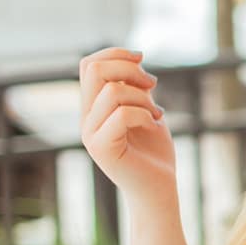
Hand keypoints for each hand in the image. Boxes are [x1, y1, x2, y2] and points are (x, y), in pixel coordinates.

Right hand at [79, 47, 176, 205]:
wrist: (159, 191)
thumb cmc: (155, 154)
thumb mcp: (147, 110)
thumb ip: (135, 88)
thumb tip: (134, 59)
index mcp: (93, 107)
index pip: (89, 64)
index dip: (116, 53)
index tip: (143, 60)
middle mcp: (86, 118)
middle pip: (94, 69)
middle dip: (129, 69)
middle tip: (152, 86)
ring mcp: (90, 133)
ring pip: (112, 91)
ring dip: (143, 97)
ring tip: (156, 114)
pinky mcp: (101, 148)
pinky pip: (122, 114)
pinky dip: (145, 114)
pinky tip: (155, 125)